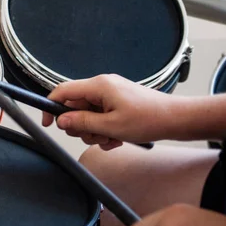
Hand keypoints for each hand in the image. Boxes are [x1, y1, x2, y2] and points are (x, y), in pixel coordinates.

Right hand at [42, 74, 173, 149]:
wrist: (177, 119)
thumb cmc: (149, 119)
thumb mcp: (111, 126)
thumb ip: (82, 122)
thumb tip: (61, 121)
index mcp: (98, 86)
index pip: (62, 91)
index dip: (51, 107)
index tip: (48, 124)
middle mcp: (102, 86)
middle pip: (74, 106)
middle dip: (81, 126)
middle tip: (94, 137)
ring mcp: (110, 94)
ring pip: (87, 114)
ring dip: (94, 131)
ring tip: (111, 139)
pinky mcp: (117, 102)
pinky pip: (100, 116)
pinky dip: (104, 130)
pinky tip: (117, 138)